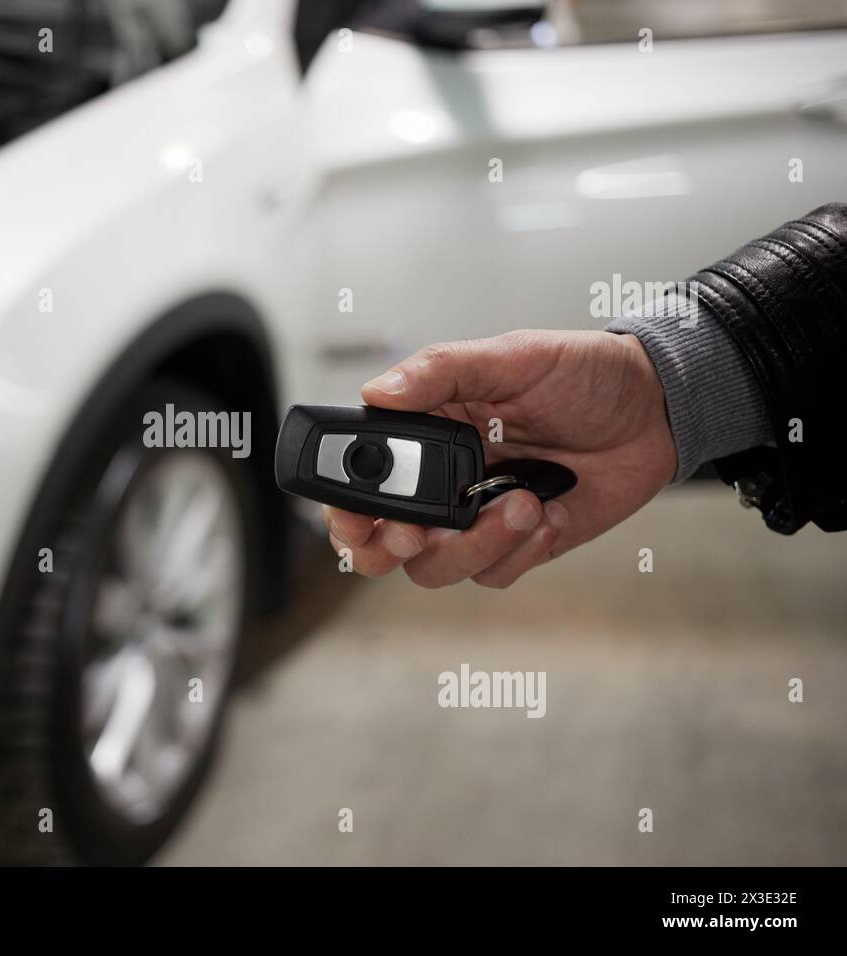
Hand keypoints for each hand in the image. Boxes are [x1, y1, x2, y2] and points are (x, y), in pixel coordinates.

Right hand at [324, 329, 676, 587]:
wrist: (659, 409)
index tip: (356, 520)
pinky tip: (549, 511)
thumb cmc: (585, 373)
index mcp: (426, 432)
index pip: (362, 481)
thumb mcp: (512, 357)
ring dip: (475, 545)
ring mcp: (478, 518)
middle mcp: (442, 481)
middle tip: (420, 533)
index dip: (346, 510)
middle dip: (393, 548)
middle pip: (384, 543)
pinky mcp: (519, 543)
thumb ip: (439, 372)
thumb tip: (377, 392)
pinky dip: (520, 551)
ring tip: (523, 503)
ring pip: (437, 567)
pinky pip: (494, 574)